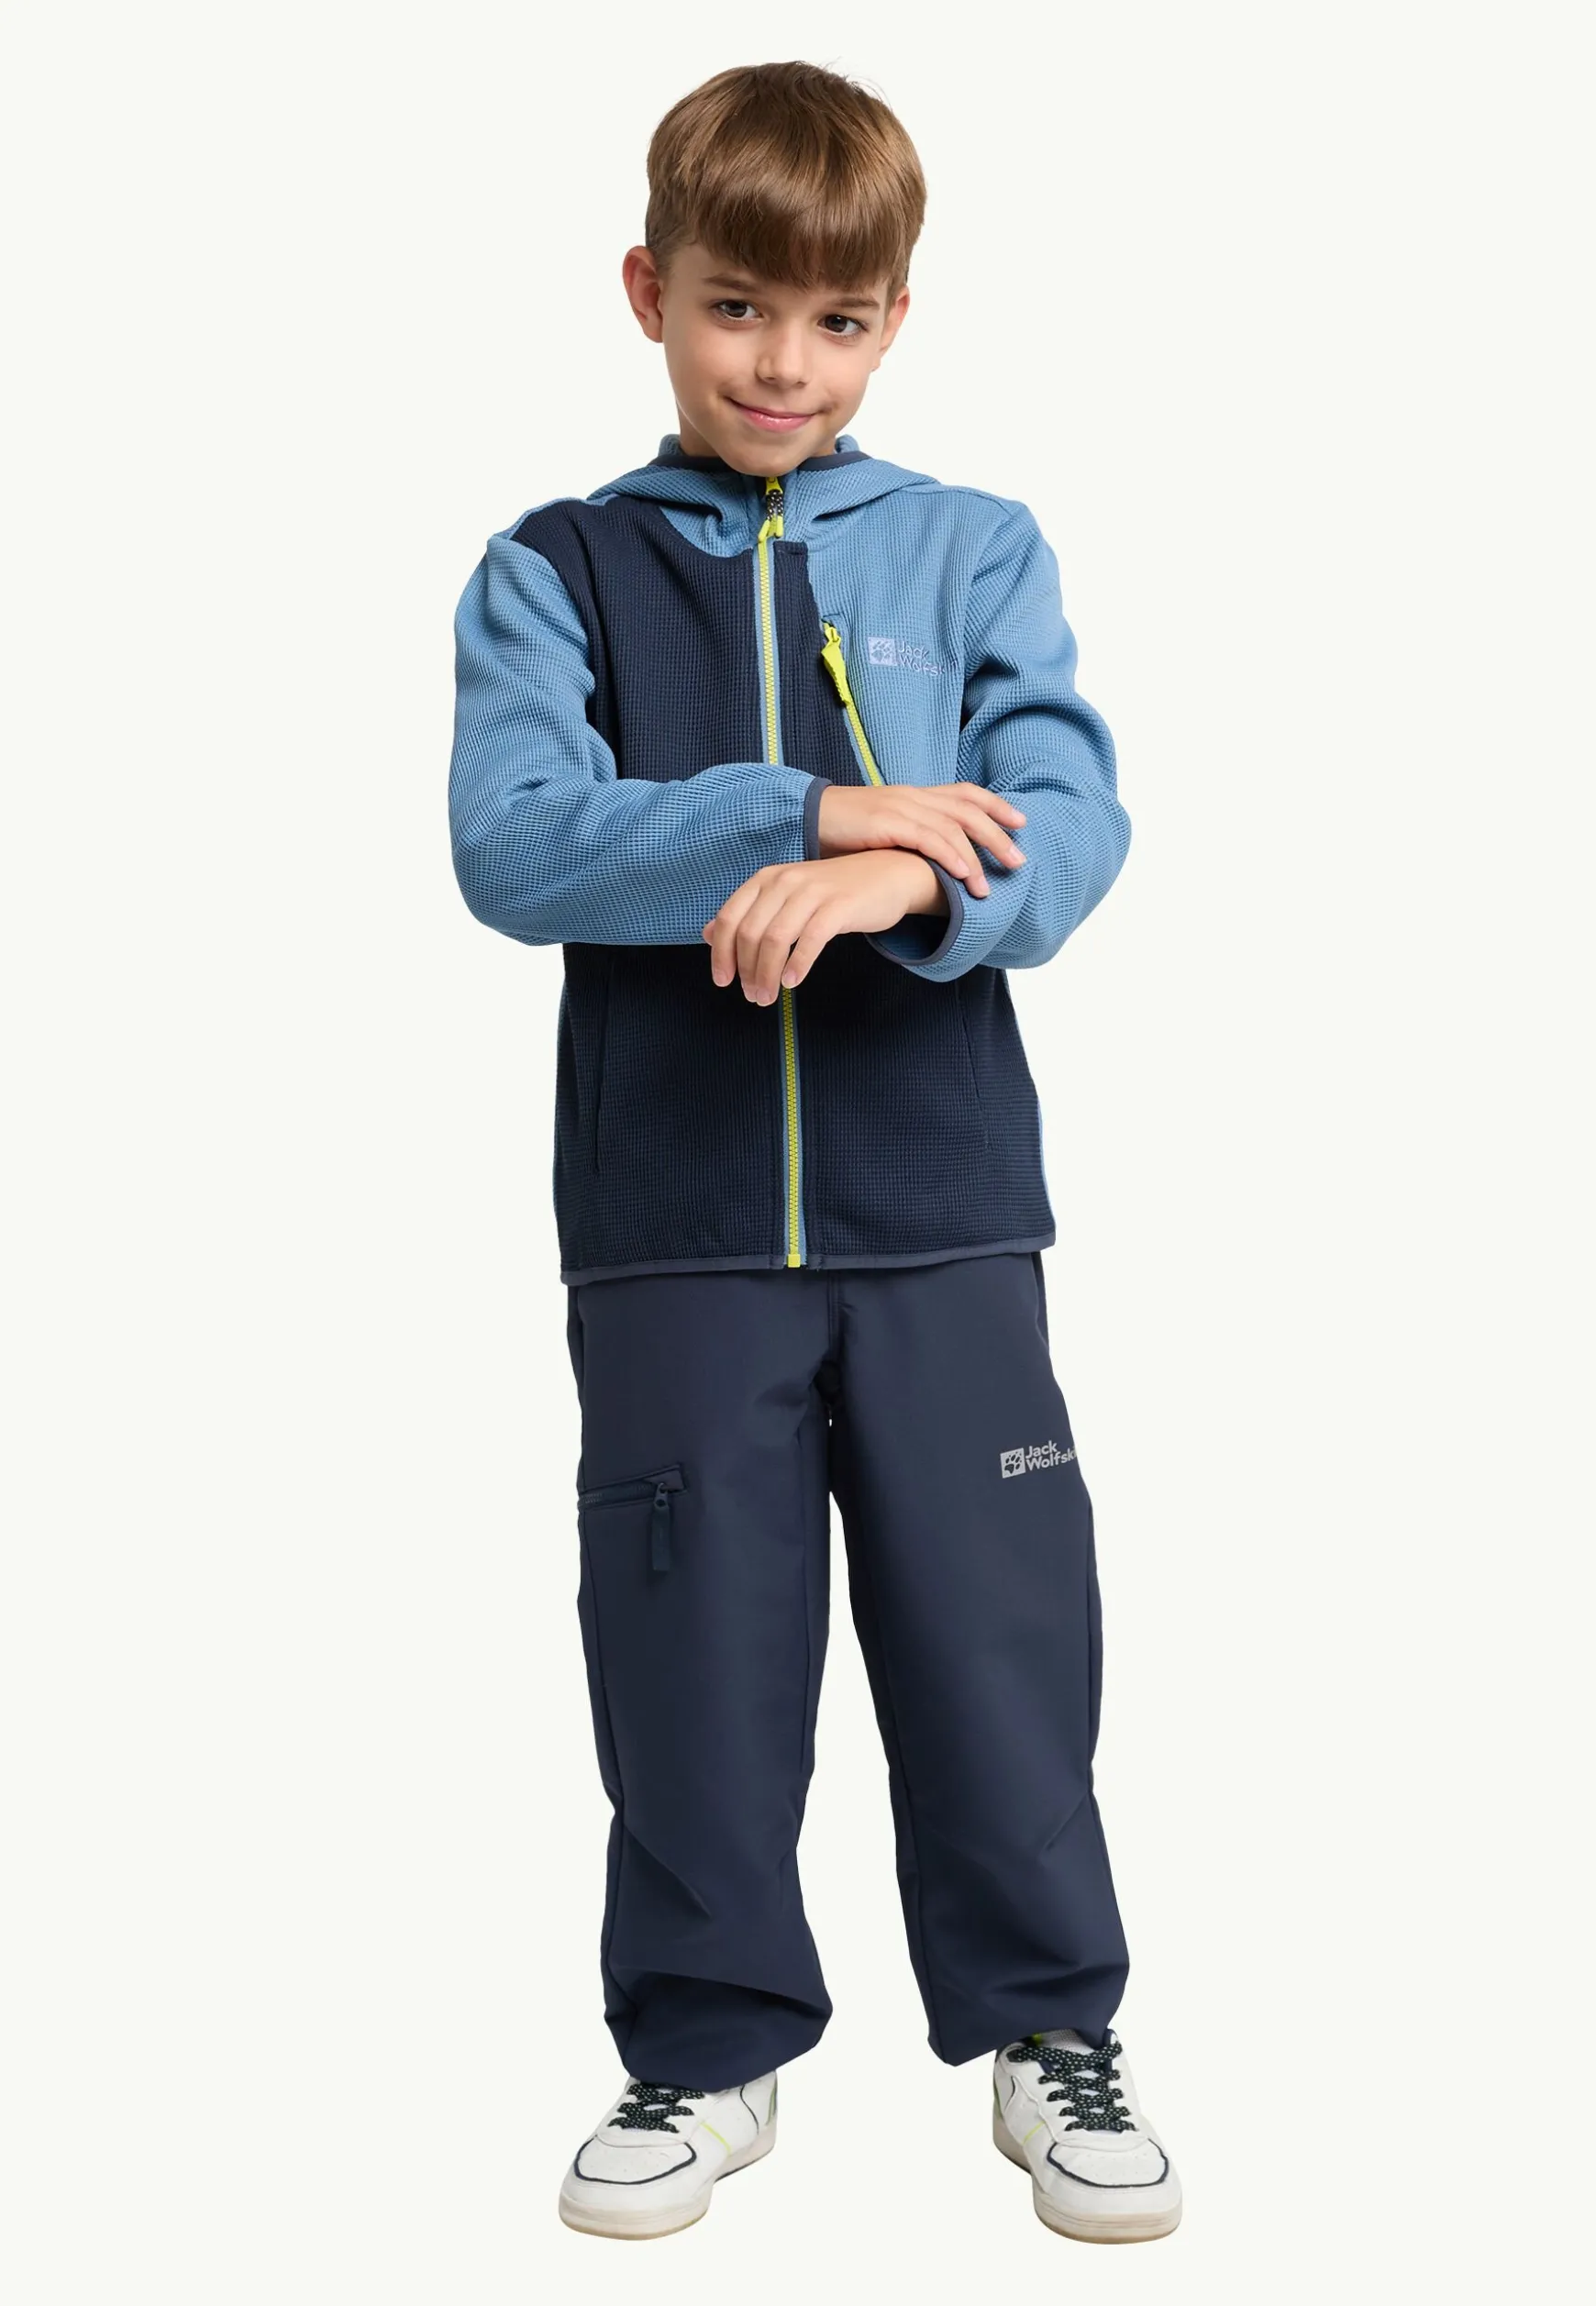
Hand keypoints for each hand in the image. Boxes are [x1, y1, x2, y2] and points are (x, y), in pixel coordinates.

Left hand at [702, 852, 948, 1000]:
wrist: (888, 875)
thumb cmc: (834, 893)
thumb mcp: (787, 898)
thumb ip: (750, 914)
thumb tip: (707, 934)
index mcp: (766, 879)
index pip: (729, 918)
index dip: (721, 953)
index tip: (723, 981)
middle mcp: (785, 880)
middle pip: (750, 932)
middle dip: (746, 970)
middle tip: (752, 996)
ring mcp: (812, 891)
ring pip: (776, 938)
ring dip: (768, 973)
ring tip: (769, 997)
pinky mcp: (839, 905)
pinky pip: (811, 938)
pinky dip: (798, 963)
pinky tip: (793, 982)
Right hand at [816, 782, 1025, 896]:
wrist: (807, 818)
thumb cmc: (845, 831)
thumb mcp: (886, 828)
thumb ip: (912, 836)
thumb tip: (936, 859)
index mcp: (916, 794)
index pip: (966, 793)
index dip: (996, 805)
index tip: (1021, 822)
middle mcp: (914, 797)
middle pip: (968, 810)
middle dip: (998, 835)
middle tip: (1019, 861)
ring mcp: (901, 807)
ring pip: (953, 827)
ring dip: (977, 856)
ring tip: (988, 886)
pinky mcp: (887, 823)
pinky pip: (927, 838)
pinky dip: (950, 856)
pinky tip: (963, 874)